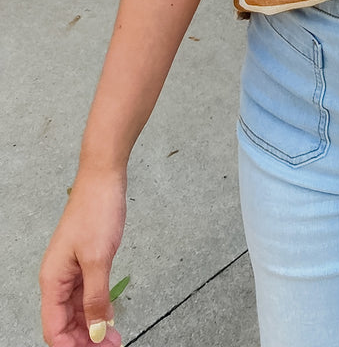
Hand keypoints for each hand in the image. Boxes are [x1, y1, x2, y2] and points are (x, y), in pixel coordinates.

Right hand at [40, 171, 126, 346]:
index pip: (54, 328)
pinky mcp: (85, 261)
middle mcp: (58, 278)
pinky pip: (86, 294)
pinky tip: (110, 315)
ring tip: (114, 338)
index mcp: (52, 279)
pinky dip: (98, 307)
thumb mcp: (98, 259)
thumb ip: (95, 298)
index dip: (72, 346)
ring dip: (93, 326)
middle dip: (85, 340)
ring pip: (77, 310)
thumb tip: (96, 331)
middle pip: (65, 323)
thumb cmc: (96, 211)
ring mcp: (71, 270)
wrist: (104, 179)